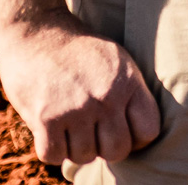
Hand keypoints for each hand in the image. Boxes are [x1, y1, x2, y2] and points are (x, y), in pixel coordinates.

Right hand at [0, 13, 161, 166]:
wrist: (38, 32)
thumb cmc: (80, 51)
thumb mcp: (119, 62)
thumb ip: (130, 94)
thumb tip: (139, 134)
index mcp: (128, 83)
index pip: (148, 131)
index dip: (136, 139)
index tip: (122, 133)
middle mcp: (106, 98)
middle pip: (117, 150)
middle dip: (106, 148)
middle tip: (94, 134)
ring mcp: (76, 110)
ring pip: (84, 156)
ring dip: (76, 148)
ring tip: (71, 129)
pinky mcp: (45, 118)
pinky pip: (53, 156)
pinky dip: (52, 150)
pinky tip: (52, 133)